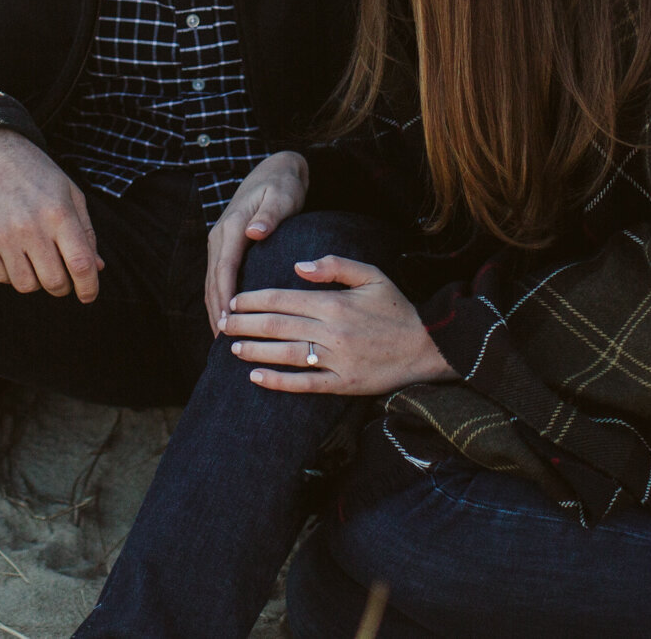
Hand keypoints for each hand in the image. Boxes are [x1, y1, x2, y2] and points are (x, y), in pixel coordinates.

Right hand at [0, 127, 102, 301]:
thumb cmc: (34, 172)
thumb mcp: (69, 192)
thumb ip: (85, 232)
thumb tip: (96, 269)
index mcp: (58, 213)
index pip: (80, 264)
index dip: (89, 287)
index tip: (89, 295)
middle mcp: (30, 226)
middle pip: (54, 282)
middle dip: (62, 286)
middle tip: (60, 276)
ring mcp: (1, 235)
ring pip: (26, 286)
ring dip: (35, 280)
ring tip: (35, 260)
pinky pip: (0, 277)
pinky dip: (11, 273)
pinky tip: (13, 253)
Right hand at [205, 152, 308, 331]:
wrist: (273, 170)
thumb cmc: (281, 186)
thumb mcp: (281, 197)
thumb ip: (269, 215)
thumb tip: (254, 232)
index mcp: (233, 227)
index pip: (224, 269)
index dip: (224, 297)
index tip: (227, 323)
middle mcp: (220, 236)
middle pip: (213, 281)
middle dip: (215, 312)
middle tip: (222, 343)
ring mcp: (219, 242)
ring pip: (212, 282)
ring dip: (213, 309)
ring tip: (221, 340)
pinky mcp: (224, 246)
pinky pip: (217, 277)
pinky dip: (217, 299)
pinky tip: (224, 320)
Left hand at [220, 256, 455, 395]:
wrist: (428, 347)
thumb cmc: (397, 308)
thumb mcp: (372, 275)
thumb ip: (336, 265)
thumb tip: (299, 265)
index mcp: (335, 303)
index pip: (284, 299)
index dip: (254, 300)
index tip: (234, 301)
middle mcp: (332, 331)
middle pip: (278, 326)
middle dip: (246, 324)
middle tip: (222, 323)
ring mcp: (337, 360)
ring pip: (286, 354)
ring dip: (256, 351)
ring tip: (232, 348)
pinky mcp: (344, 384)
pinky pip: (305, 384)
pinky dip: (278, 381)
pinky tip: (257, 377)